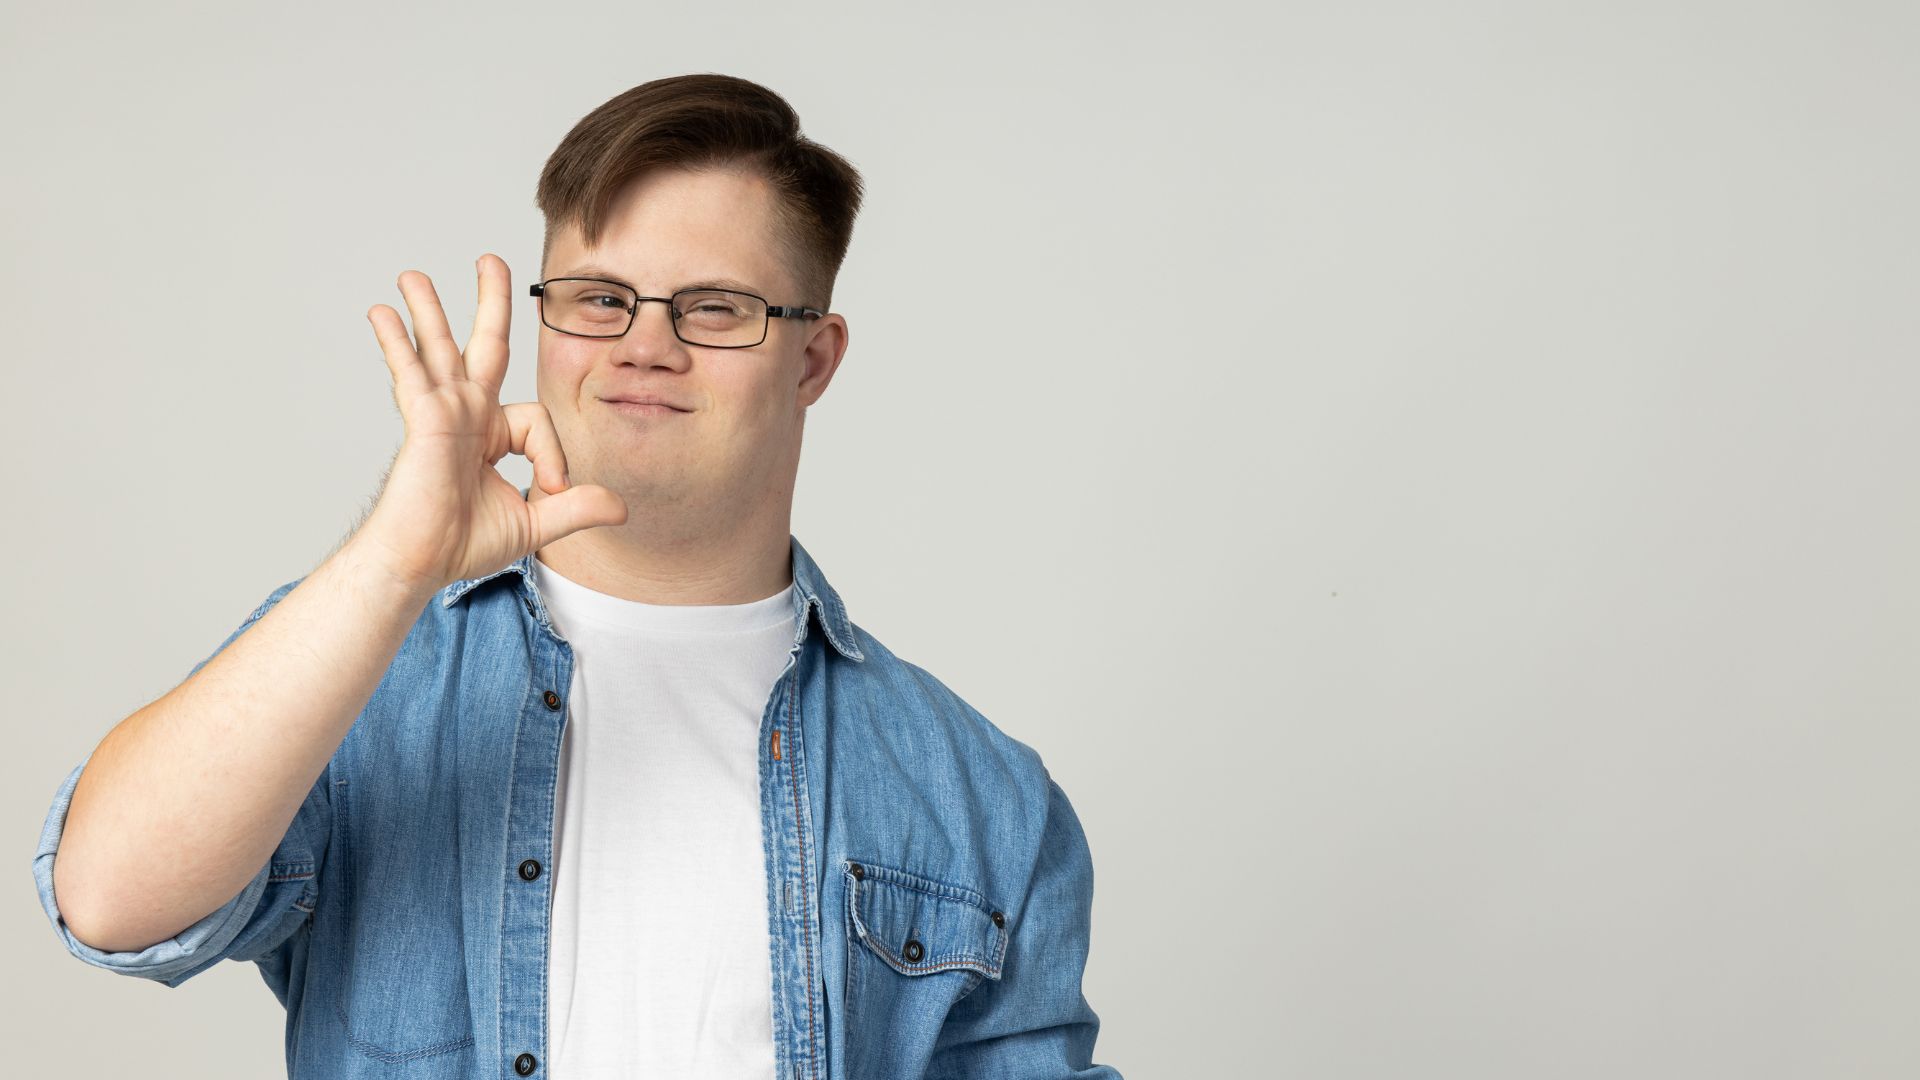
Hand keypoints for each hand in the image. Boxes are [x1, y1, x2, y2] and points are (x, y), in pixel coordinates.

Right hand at [355, 254, 626, 592]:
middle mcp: (467, 415)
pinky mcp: (423, 421)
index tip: (551, 488)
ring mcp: (442, 414)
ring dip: (428, 309)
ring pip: (440, 348)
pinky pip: (411, 374)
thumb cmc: (463, 544)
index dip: (554, 454)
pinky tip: (382, 314)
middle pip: (485, 346)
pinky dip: (398, 343)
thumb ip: (577, 508)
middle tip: (490, 260)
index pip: (538, 421)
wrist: (421, 563)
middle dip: (491, 302)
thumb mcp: (536, 523)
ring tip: (412, 276)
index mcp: (492, 434)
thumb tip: (622, 506)